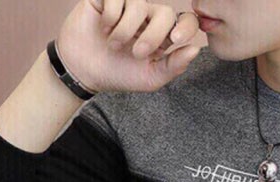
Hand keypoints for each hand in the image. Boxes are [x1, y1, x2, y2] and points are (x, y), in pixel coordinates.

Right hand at [56, 0, 201, 93]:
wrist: (84, 71)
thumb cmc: (118, 74)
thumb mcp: (150, 77)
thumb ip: (174, 66)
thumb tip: (195, 49)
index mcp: (162, 35)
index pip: (185, 21)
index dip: (186, 26)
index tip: (175, 40)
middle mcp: (148, 17)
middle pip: (165, 13)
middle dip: (153, 35)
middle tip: (137, 53)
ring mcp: (127, 4)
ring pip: (139, 5)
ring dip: (126, 30)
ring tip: (114, 44)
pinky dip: (110, 17)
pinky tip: (103, 28)